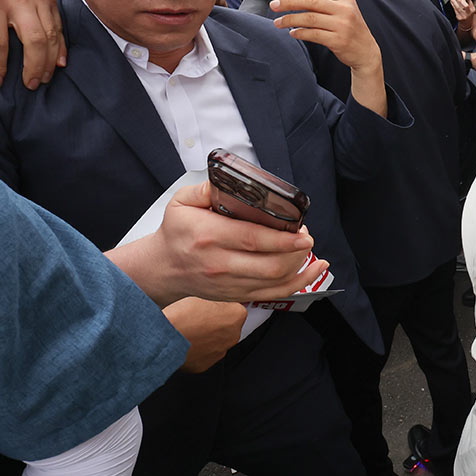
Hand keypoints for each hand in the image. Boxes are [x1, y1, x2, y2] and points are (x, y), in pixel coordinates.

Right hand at [134, 180, 326, 304]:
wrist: (162, 268)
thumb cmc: (175, 233)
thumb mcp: (181, 202)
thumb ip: (206, 188)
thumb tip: (231, 180)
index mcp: (209, 236)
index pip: (252, 239)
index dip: (282, 239)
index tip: (302, 233)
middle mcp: (220, 264)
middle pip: (269, 265)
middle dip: (296, 252)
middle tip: (306, 236)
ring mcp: (229, 283)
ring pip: (275, 281)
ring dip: (300, 265)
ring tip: (308, 248)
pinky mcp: (236, 295)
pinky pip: (274, 294)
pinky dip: (298, 283)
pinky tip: (314, 270)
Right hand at [162, 298, 246, 373]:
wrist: (165, 340)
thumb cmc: (182, 317)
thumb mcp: (201, 298)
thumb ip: (213, 304)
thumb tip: (213, 307)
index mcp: (236, 316)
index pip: (234, 309)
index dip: (219, 307)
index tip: (210, 308)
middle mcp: (233, 336)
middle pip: (227, 328)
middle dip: (215, 324)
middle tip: (197, 320)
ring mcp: (220, 352)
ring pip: (216, 343)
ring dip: (206, 339)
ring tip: (189, 332)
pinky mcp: (206, 365)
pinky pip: (203, 356)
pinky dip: (196, 351)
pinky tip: (185, 344)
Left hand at [271, 0, 381, 72]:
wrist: (366, 52)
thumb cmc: (350, 28)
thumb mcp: (342, 10)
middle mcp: (345, 9)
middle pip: (311, 1)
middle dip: (289, 2)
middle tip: (274, 5)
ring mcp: (342, 25)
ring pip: (309, 19)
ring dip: (290, 19)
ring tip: (278, 22)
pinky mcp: (338, 41)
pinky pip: (313, 34)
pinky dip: (300, 33)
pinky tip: (292, 33)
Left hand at [449, 0, 475, 32]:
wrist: (467, 24)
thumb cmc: (469, 15)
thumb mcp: (471, 9)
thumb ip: (468, 3)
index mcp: (472, 10)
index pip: (470, 3)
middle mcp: (469, 13)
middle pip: (465, 6)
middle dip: (461, 1)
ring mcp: (463, 16)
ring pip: (458, 8)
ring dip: (454, 2)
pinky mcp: (459, 18)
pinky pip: (455, 11)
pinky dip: (453, 6)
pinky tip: (452, 3)